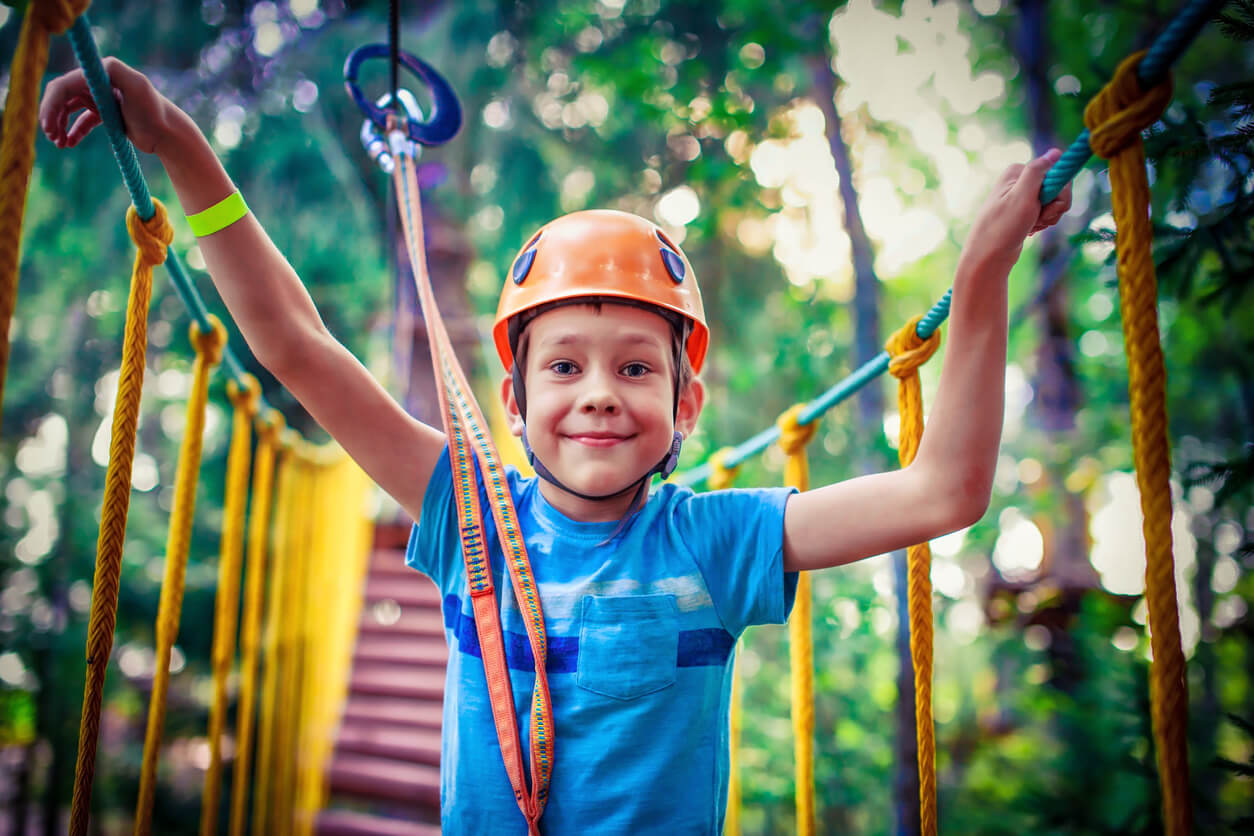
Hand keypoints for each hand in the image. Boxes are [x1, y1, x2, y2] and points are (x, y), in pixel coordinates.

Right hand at [40, 57, 174, 154]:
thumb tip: (96, 62)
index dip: (51, 104)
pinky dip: (73, 132)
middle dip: (51, 115)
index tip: (48, 126)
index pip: (64, 85)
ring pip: (68, 109)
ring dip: (58, 124)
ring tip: (59, 143)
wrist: (168, 134)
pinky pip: (81, 121)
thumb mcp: (137, 87)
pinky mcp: (105, 113)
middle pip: (62, 96)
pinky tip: (68, 143)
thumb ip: (116, 71)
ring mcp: (100, 97)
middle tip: (51, 137)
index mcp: (102, 72)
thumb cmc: (153, 112)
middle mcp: (98, 81)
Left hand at [967, 148, 1073, 267]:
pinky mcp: (1026, 210)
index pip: (1057, 173)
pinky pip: (1047, 212)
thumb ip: (1037, 172)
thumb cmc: (1002, 227)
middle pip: (1058, 188)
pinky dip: (1042, 223)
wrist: (988, 257)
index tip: (1045, 206)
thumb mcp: (1021, 196)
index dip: (1058, 193)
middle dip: (1053, 208)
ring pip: (1054, 202)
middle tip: (1037, 219)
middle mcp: (1020, 180)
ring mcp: (1023, 196)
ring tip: (1030, 226)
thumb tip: (1056, 151)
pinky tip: (1029, 230)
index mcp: (1018, 171)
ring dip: (1048, 218)